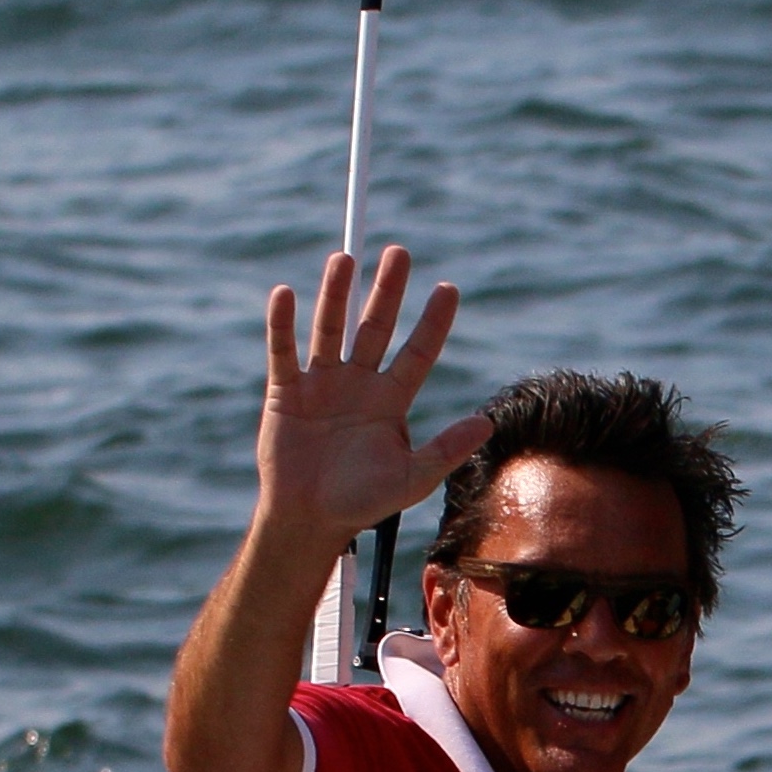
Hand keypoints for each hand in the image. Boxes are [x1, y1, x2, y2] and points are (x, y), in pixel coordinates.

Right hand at [257, 245, 490, 542]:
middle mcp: (358, 383)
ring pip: (330, 329)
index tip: (448, 289)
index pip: (417, 352)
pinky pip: (284, 351)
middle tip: (399, 253)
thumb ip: (446, 449)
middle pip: (375, 327)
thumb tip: (488, 423)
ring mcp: (321, 383)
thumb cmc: (363, 501)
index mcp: (391, 400)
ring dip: (336, 294)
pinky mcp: (286, 391)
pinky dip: (283, 324)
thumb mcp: (412, 478)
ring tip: (345, 259)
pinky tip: (287, 294)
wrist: (311, 518)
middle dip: (387, 291)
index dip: (432, 322)